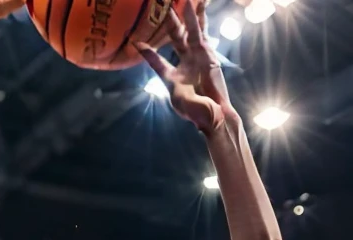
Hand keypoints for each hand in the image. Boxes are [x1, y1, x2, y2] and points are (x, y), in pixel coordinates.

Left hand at [136, 0, 230, 135]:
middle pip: (174, 37)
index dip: (148, 52)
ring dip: (185, 15)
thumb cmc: (195, 111)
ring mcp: (196, 56)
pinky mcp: (208, 54)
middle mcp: (183, 63)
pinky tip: (196, 5)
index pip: (157, 61)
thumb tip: (143, 50)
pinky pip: (202, 32)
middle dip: (169, 22)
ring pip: (188, 30)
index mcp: (171, 76)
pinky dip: (198, 18)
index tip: (136, 42)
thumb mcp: (175, 93)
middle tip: (162, 4)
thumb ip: (160, 69)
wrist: (216, 116)